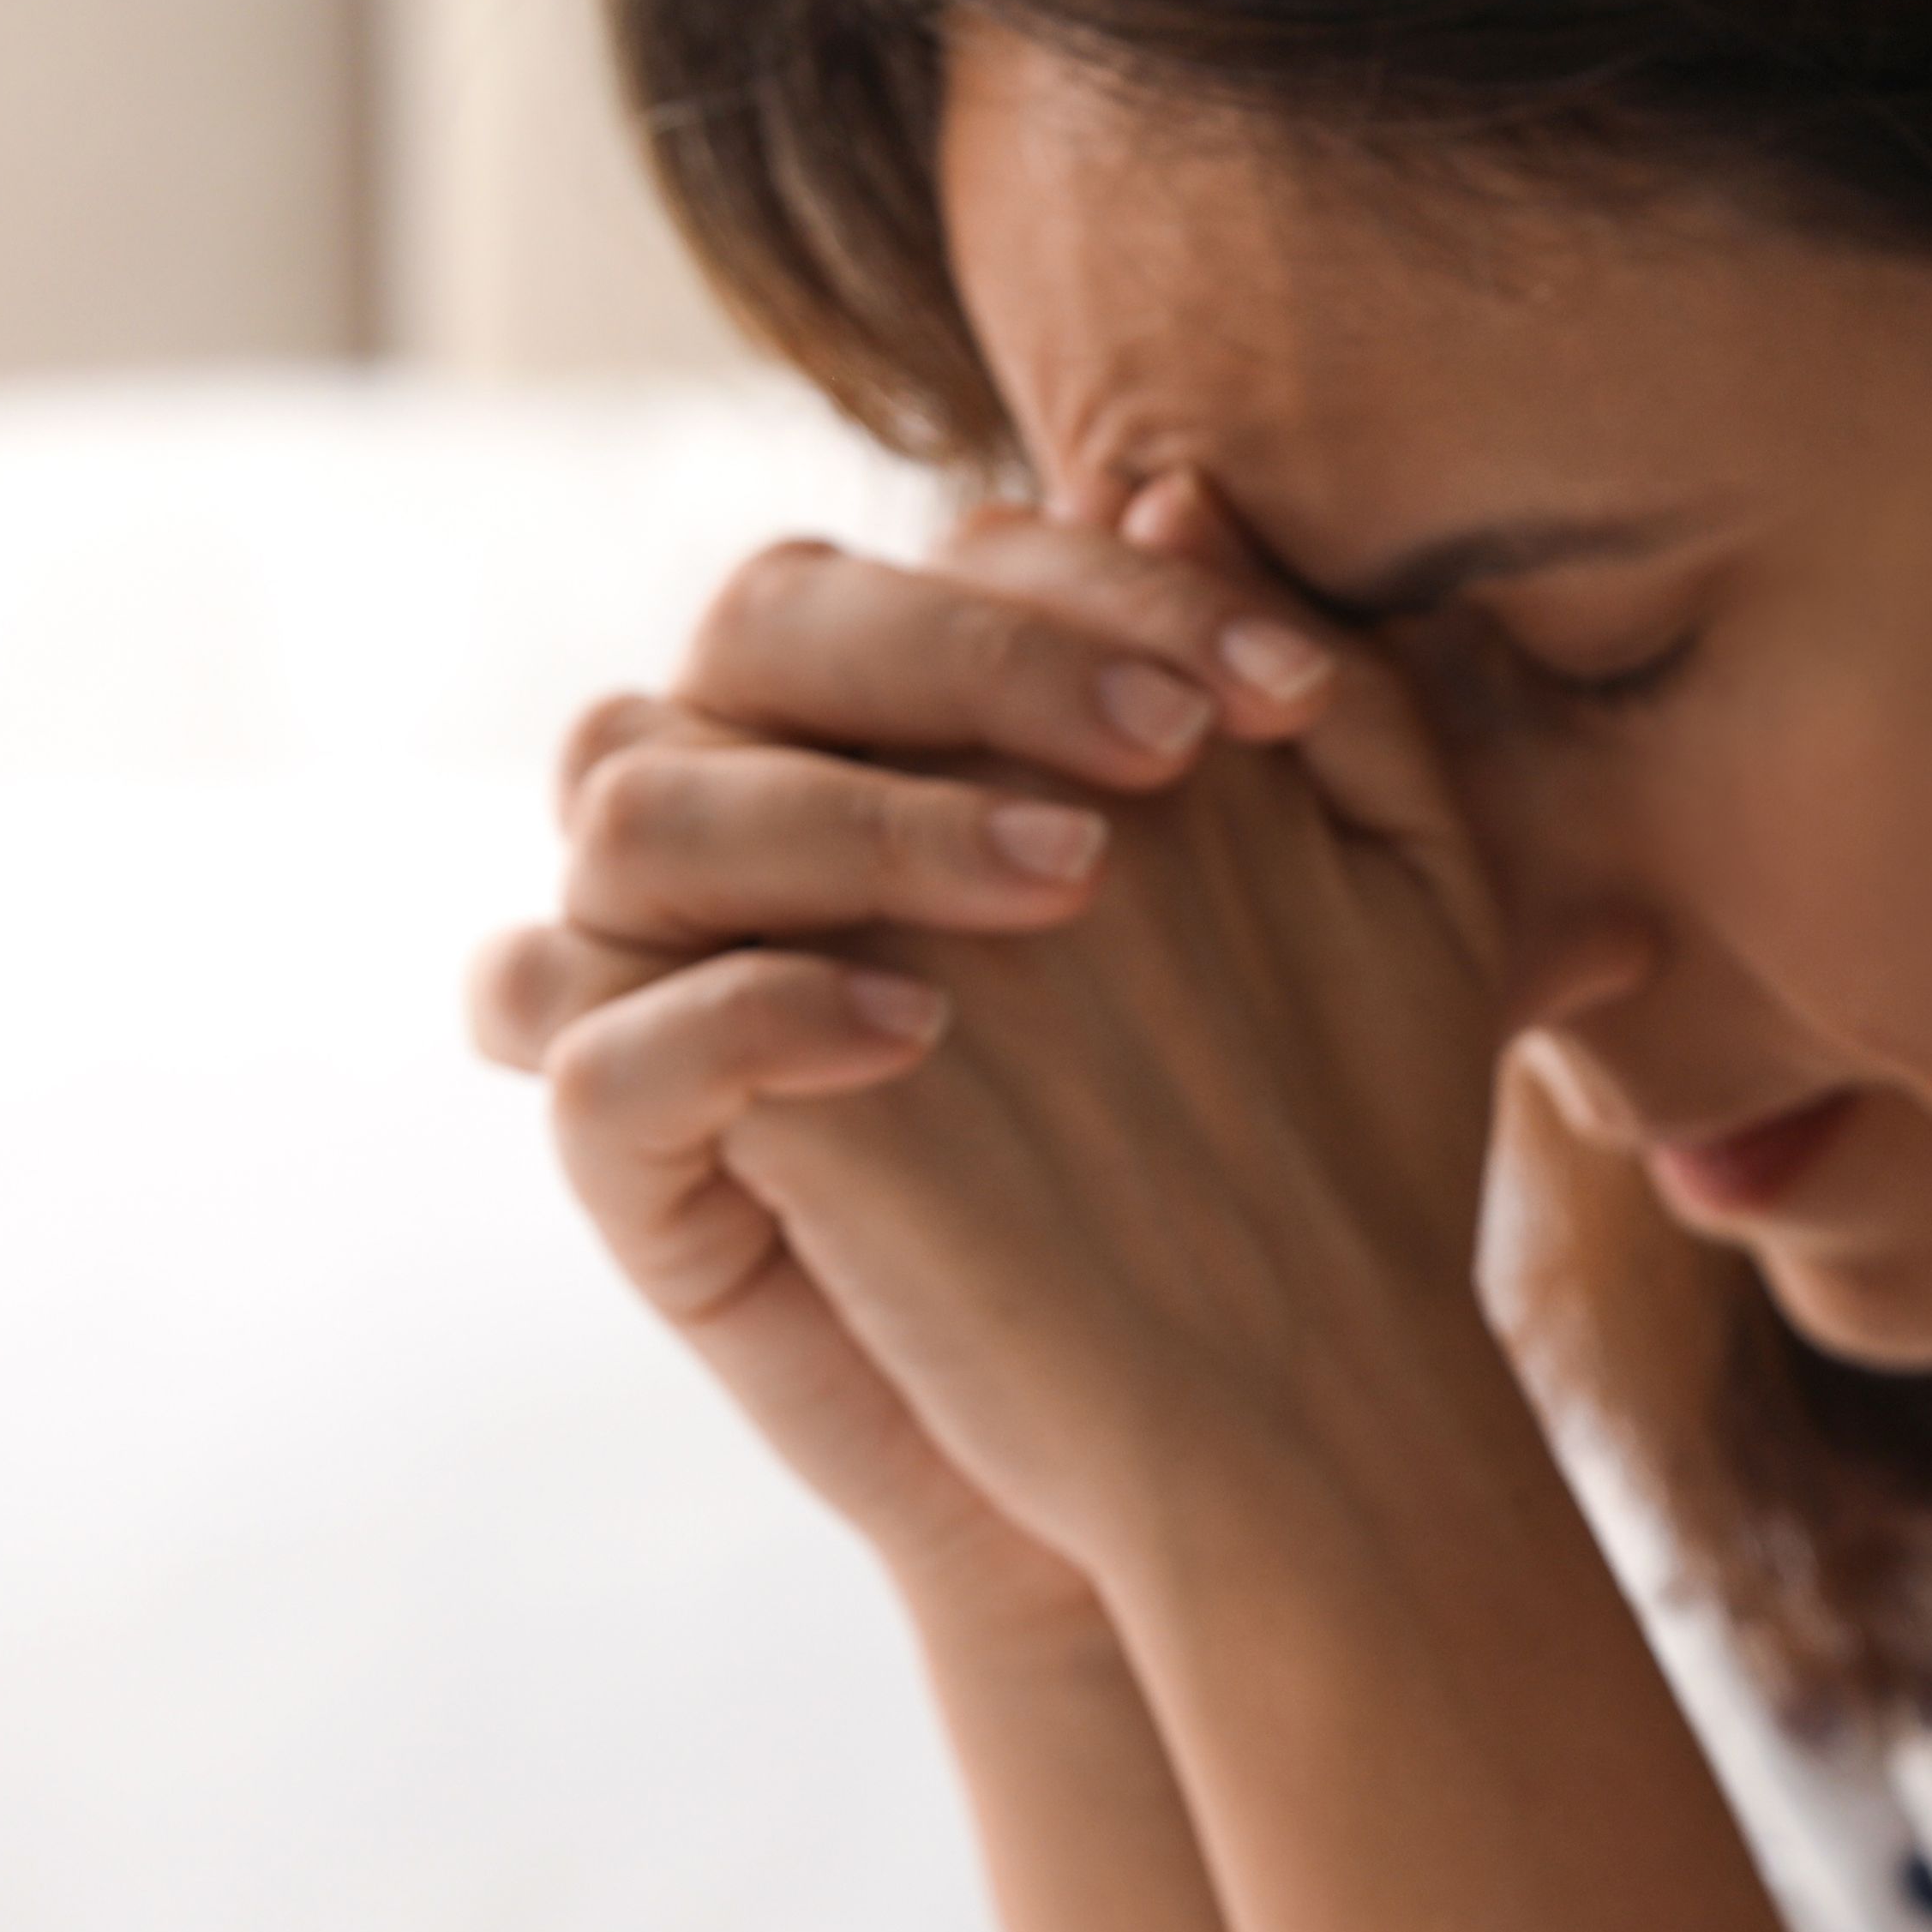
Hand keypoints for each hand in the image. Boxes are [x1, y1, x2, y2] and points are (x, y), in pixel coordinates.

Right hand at [466, 488, 1353, 1641]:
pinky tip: (916, 1033)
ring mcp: (674, 976)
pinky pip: (565, 1017)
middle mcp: (772, 825)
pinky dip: (730, 1003)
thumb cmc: (1274, 1159)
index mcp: (914, 738)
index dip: (1102, 594)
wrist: (1221, 1445)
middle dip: (961, 655)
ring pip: (630, 789)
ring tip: (1075, 887)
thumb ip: (1310, 715)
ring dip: (848, 808)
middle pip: (762, 622)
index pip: (941, 568)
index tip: (1293, 694)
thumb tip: (1186, 485)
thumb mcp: (1367, 925)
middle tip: (1170, 758)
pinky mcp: (637, 1155)